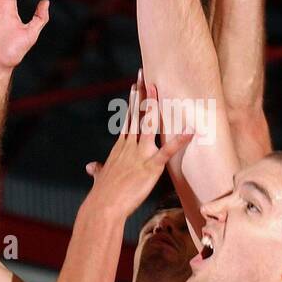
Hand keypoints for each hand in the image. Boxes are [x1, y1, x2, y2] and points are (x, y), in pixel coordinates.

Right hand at [85, 77, 190, 217]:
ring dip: (153, 107)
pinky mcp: (150, 167)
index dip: (134, 102)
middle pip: (136, 115)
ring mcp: (140, 155)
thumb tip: (91, 167)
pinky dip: (180, 140)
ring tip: (158, 88)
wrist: (103, 207)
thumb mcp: (100, 178)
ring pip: (147, 125)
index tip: (136, 85)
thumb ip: (98, 170)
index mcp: (120, 147)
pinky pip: (168, 151)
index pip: (128, 119)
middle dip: (142, 94)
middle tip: (145, 74)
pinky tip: (190, 130)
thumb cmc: (102, 195)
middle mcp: (129, 146)